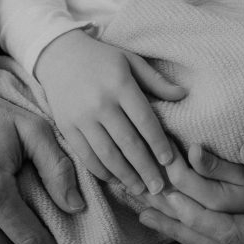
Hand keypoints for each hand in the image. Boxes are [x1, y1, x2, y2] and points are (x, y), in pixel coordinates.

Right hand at [35, 29, 185, 195]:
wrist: (59, 55)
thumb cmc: (101, 58)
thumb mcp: (130, 60)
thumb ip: (156, 80)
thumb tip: (184, 94)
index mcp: (119, 84)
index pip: (144, 120)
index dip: (158, 143)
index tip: (169, 161)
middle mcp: (100, 102)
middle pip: (128, 142)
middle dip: (146, 168)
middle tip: (160, 188)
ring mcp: (81, 117)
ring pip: (107, 154)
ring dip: (126, 175)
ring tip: (141, 189)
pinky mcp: (67, 127)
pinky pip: (86, 155)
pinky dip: (102, 171)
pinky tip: (116, 179)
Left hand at [138, 138, 243, 243]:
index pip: (229, 232)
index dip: (196, 215)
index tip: (167, 197)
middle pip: (213, 243)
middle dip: (175, 223)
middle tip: (140, 201)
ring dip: (177, 227)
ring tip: (141, 208)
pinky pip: (220, 240)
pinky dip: (192, 227)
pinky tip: (167, 215)